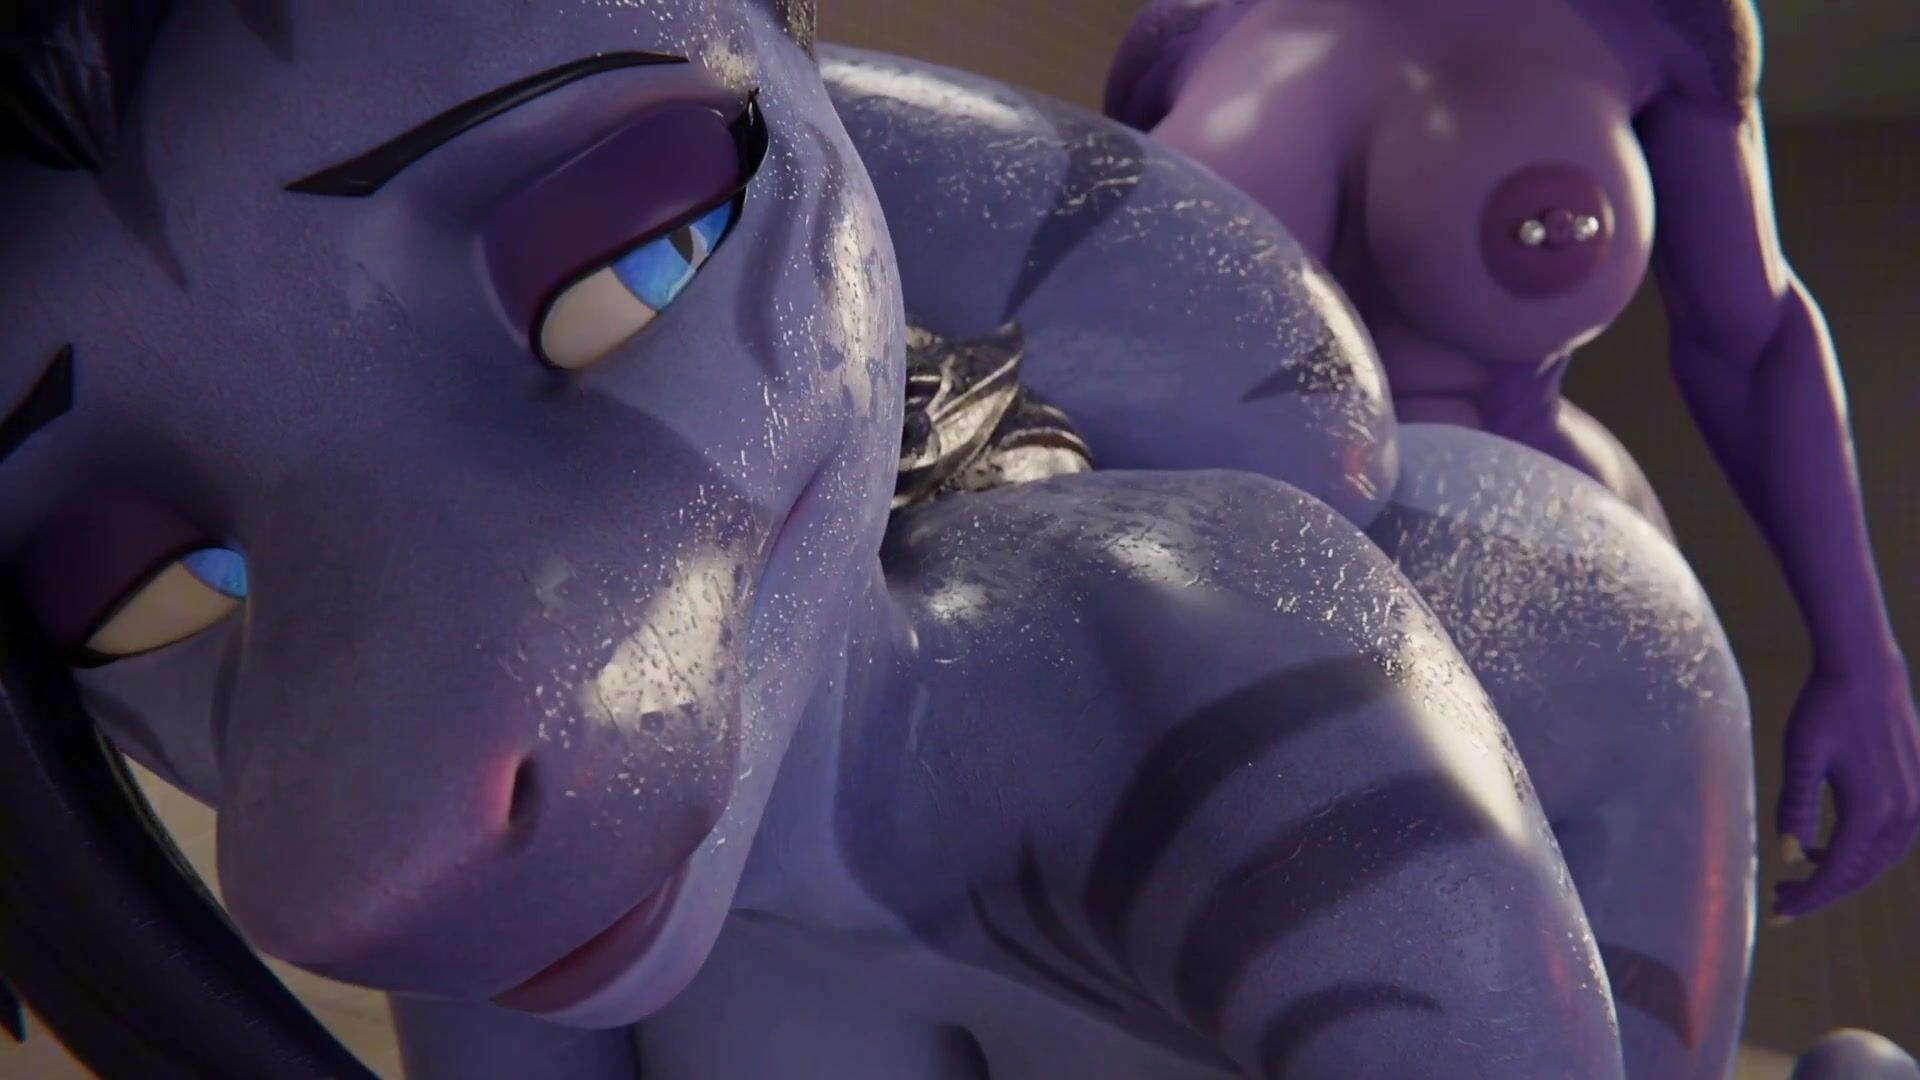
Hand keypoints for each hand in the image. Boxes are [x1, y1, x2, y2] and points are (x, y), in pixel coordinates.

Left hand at [1773, 660, 1919, 918]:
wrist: (1866, 671)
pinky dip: (1862, 850)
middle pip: (1861, 872)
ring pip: (1880, 858)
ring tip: (1800, 871)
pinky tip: (1827, 844)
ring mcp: (1917, 802)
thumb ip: (1796, 807)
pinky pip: (1893, 838)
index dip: (1809, 899)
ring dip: (1842, 871)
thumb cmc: (1825, 708)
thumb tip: (1788, 856)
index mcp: (1872, 810)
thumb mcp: (1800, 756)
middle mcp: (1903, 812)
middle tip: (1782, 896)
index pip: (1838, 873)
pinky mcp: (1919, 788)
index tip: (1779, 915)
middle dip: (1822, 891)